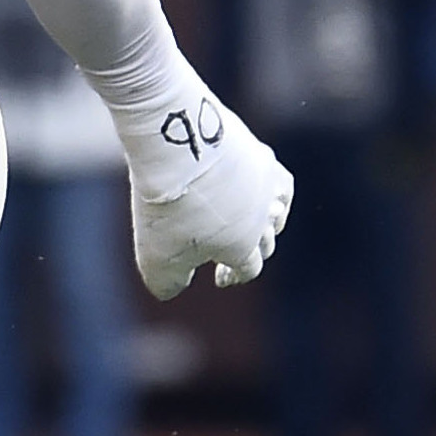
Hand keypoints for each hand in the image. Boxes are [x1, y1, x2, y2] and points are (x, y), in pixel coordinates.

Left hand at [114, 86, 294, 296]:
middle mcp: (264, 219)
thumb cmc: (169, 205)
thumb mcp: (156, 258)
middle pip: (265, 243)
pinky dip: (274, 192)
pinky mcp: (260, 155)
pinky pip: (278, 181)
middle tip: (228, 252)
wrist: (178, 144)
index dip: (234, 275)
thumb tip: (173, 291)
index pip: (249, 268)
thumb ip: (168, 283)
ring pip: (277, 213)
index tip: (218, 277)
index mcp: (244, 247)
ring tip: (257, 225)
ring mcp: (265, 186)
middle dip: (250, 251)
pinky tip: (264, 190)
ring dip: (267, 223)